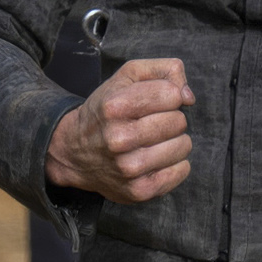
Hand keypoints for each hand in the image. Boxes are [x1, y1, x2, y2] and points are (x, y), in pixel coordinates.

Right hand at [46, 57, 194, 202]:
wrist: (73, 151)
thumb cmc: (106, 110)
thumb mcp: (127, 77)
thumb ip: (164, 70)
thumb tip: (188, 97)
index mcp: (115, 107)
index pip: (172, 94)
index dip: (168, 96)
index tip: (154, 102)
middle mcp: (119, 139)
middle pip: (179, 121)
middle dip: (170, 119)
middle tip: (151, 123)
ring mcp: (129, 168)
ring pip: (184, 145)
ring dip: (174, 141)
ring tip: (153, 141)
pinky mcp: (139, 190)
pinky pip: (182, 170)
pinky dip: (175, 163)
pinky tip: (155, 159)